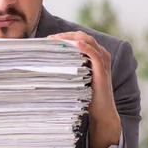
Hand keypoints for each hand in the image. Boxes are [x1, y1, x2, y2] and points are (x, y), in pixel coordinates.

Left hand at [48, 31, 120, 147]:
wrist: (101, 111)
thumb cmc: (86, 95)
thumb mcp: (75, 77)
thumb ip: (67, 68)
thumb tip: (45, 64)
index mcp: (94, 55)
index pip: (78, 38)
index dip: (64, 36)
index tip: (48, 40)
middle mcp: (100, 55)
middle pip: (82, 36)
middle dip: (65, 35)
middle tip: (50, 39)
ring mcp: (102, 62)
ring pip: (88, 41)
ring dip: (71, 38)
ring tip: (57, 39)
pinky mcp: (102, 70)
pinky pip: (94, 54)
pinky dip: (84, 47)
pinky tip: (74, 44)